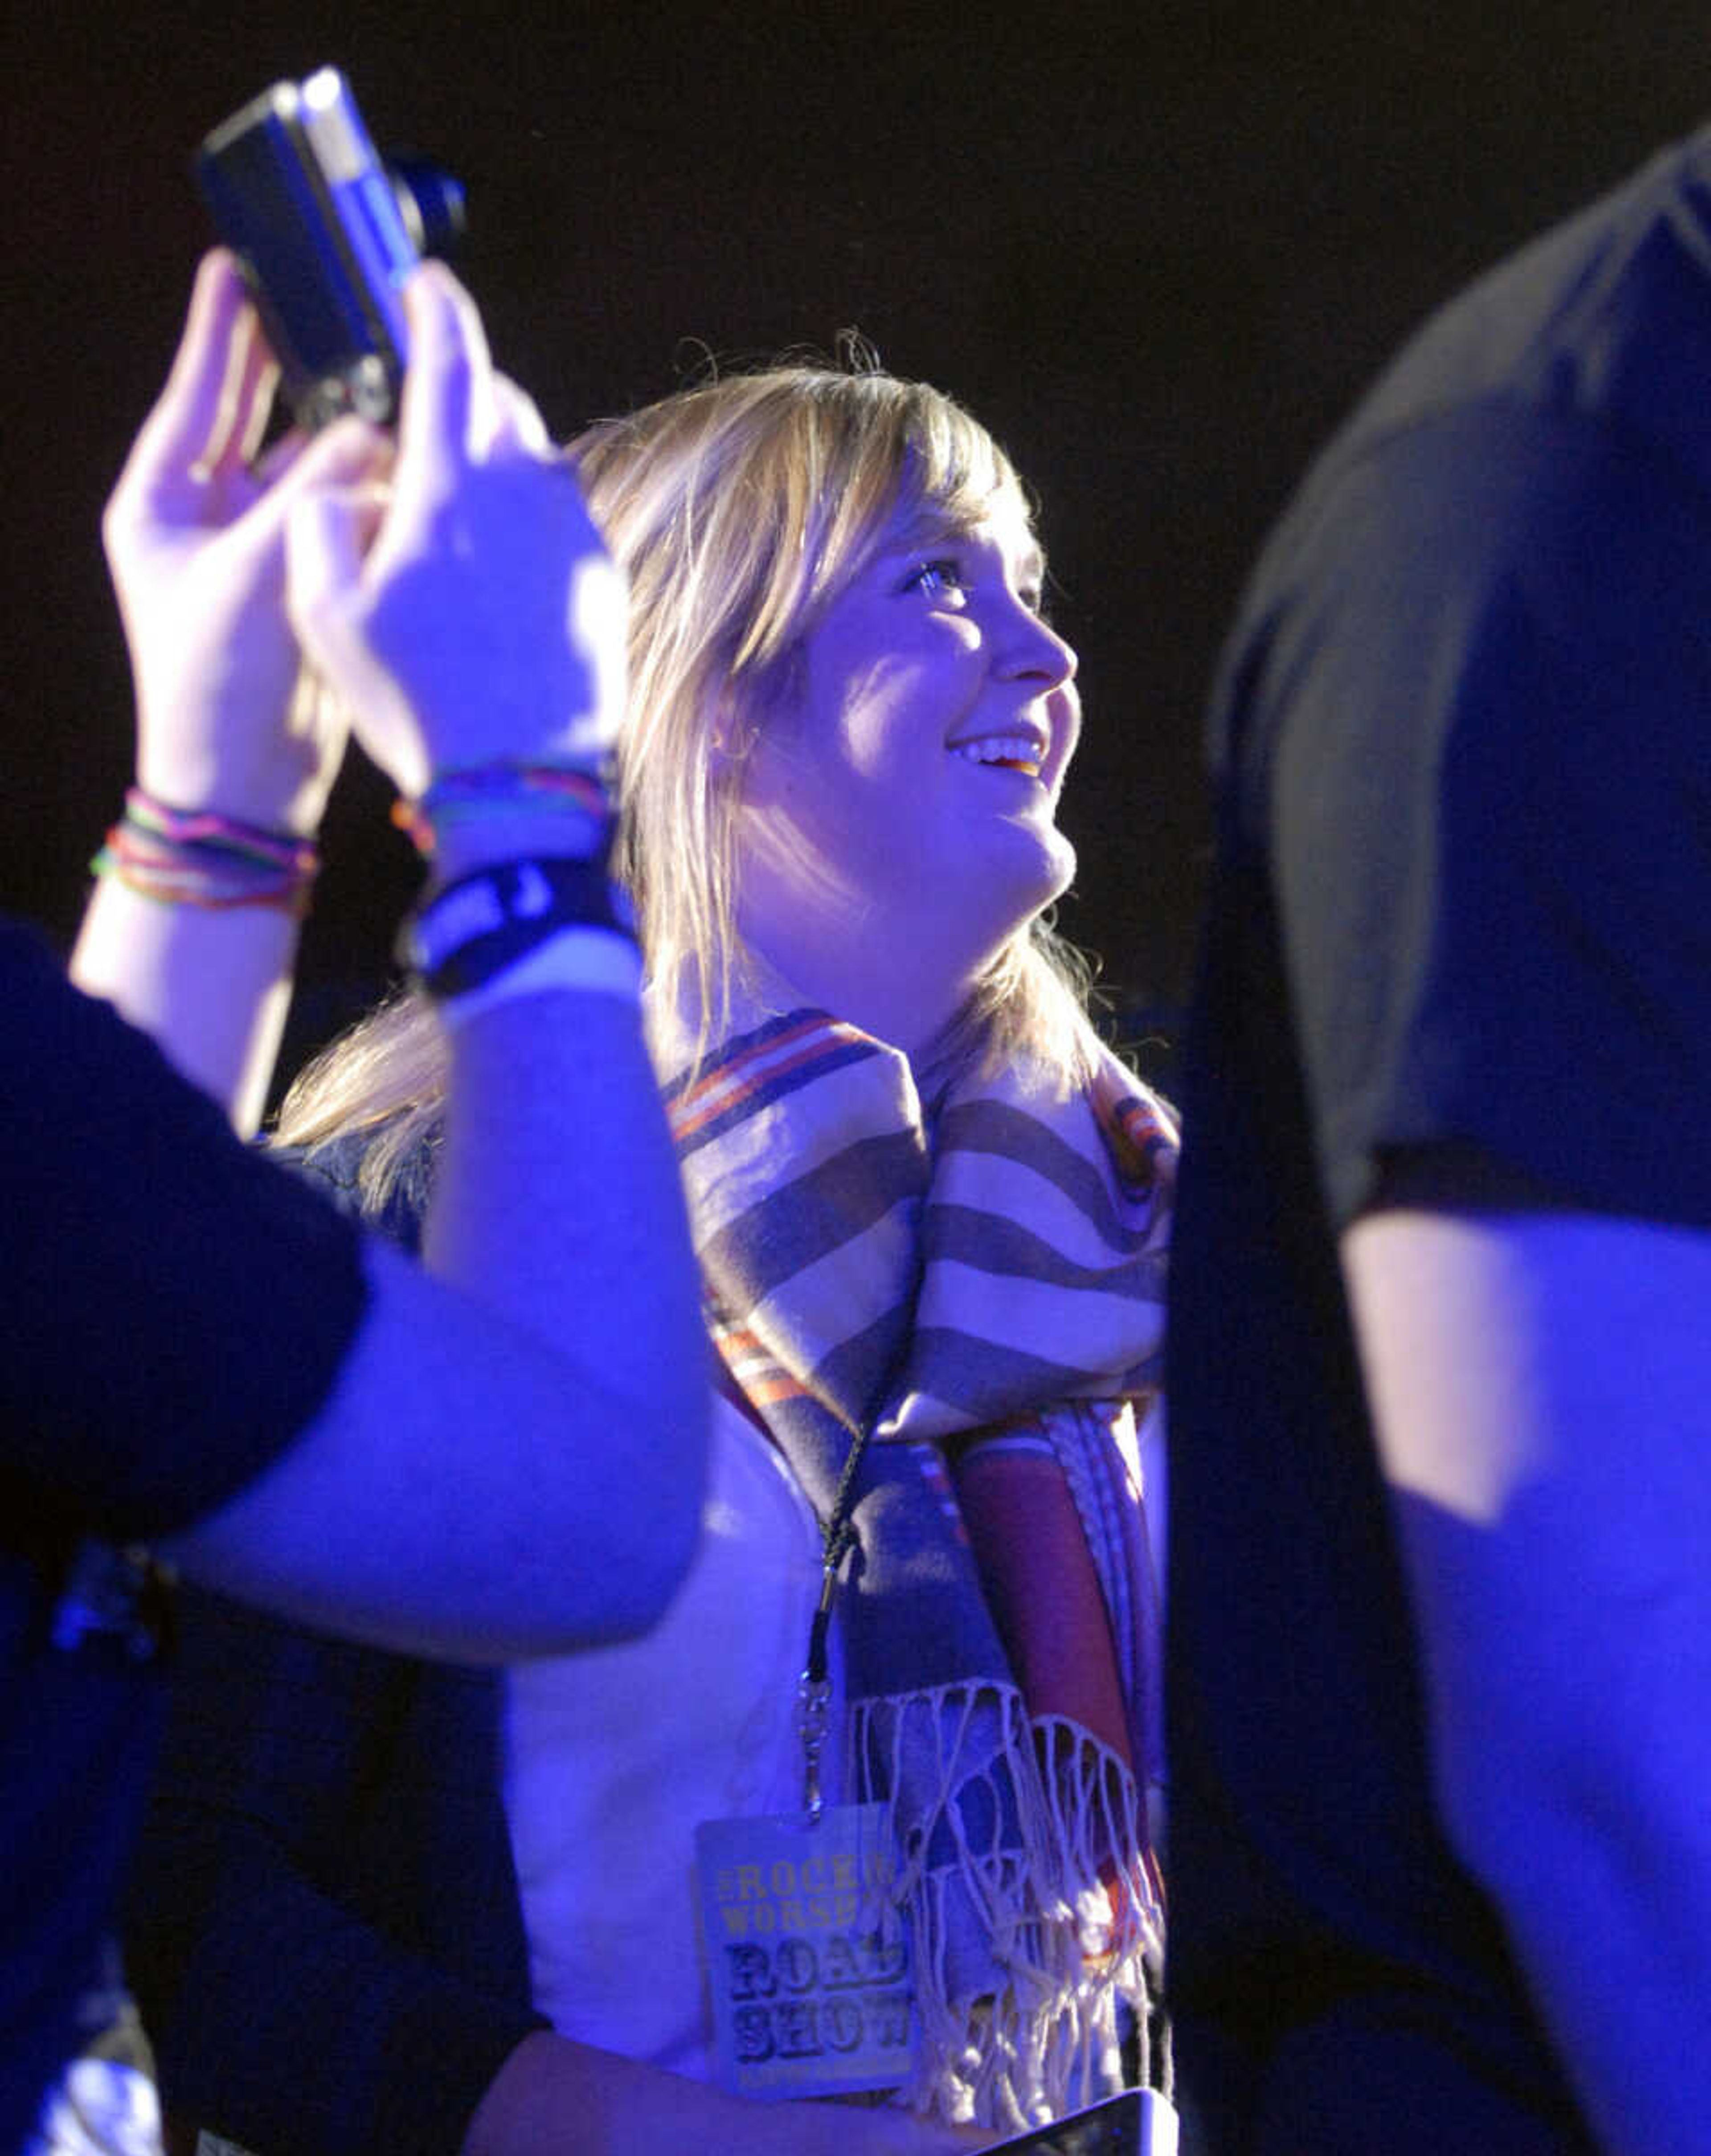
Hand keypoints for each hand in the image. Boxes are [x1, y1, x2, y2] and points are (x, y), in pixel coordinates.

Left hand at [103, 249, 388, 830]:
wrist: (244, 791)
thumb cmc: (220, 685)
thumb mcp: (257, 571)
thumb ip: (315, 495)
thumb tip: (378, 433)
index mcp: (161, 503)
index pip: (196, 395)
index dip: (221, 330)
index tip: (237, 262)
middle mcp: (205, 517)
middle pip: (255, 420)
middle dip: (294, 366)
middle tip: (331, 298)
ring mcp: (256, 550)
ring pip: (310, 467)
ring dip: (349, 430)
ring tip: (391, 373)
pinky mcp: (304, 585)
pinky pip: (341, 516)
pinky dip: (370, 489)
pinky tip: (409, 454)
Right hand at [284, 262, 623, 798]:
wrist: (522, 786)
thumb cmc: (418, 703)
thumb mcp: (326, 616)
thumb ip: (320, 522)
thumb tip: (344, 478)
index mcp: (452, 486)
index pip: (450, 356)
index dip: (434, 304)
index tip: (422, 281)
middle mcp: (526, 493)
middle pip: (499, 400)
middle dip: (461, 389)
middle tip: (424, 410)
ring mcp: (575, 535)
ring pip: (534, 459)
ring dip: (495, 458)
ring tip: (456, 500)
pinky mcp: (603, 579)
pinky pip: (561, 519)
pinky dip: (527, 518)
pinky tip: (498, 567)